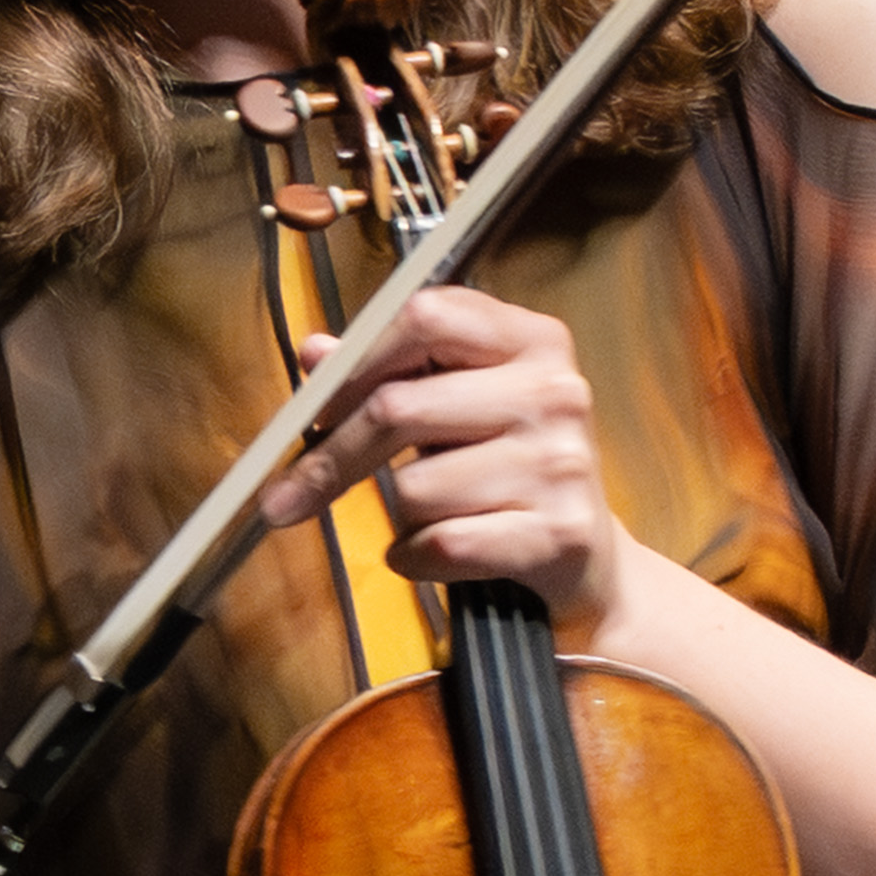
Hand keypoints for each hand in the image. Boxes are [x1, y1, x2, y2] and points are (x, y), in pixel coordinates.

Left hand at [273, 283, 626, 641]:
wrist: (588, 559)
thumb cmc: (511, 473)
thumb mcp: (460, 408)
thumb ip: (390, 375)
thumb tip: (315, 352)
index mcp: (532, 340)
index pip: (425, 316)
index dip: (357, 361)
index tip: (314, 407)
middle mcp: (555, 391)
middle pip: (399, 407)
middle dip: (332, 460)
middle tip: (287, 497)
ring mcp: (562, 462)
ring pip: (415, 488)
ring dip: (402, 516)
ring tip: (438, 516)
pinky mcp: (561, 532)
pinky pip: (442, 544)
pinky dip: (417, 559)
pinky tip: (435, 555)